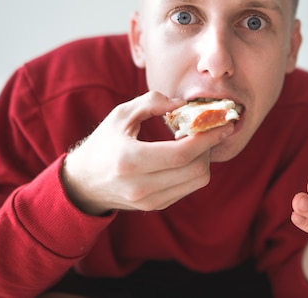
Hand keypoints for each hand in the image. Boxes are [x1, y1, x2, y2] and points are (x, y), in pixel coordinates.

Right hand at [61, 91, 233, 214]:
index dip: (207, 138)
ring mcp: (149, 201)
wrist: (84, 184)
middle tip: (208, 130)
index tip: (223, 124)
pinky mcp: (155, 206)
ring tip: (195, 141)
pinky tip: (185, 155)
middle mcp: (141, 186)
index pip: (182, 153)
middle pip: (195, 170)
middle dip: (209, 147)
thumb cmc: (103, 144)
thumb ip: (151, 102)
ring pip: (196, 181)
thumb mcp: (120, 115)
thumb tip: (181, 103)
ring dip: (204, 159)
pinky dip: (194, 170)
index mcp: (130, 161)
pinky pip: (188, 188)